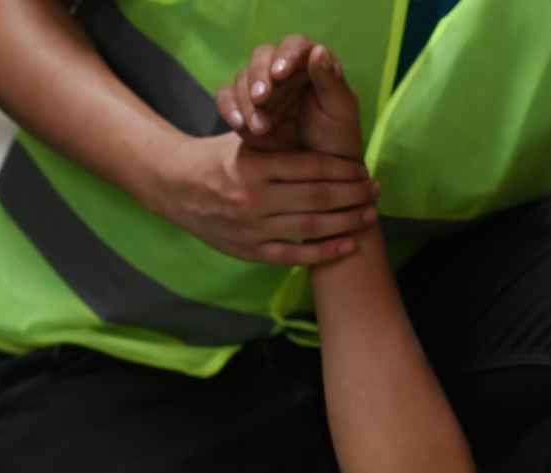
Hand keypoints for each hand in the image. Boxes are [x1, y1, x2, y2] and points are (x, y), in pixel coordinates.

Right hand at [155, 130, 377, 265]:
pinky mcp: (250, 250)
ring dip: (347, 221)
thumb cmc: (218, 158)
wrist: (174, 187)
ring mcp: (252, 227)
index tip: (362, 168)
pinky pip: (294, 255)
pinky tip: (348, 245)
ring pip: (311, 226)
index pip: (312, 167)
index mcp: (254, 165)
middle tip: (375, 189)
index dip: (344, 169)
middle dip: (353, 194)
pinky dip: (324, 252)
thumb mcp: (244, 141)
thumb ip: (281, 142)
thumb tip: (326, 138)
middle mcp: (254, 197)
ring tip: (369, 214)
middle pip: (318, 197)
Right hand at [217, 39, 363, 161]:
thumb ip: (331, 82)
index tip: (281, 73)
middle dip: (260, 76)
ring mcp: (262, 87)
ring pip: (243, 76)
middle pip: (262, 57)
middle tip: (262, 98)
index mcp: (311, 66)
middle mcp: (284, 71)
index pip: (295, 46)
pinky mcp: (244, 106)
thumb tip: (319, 49)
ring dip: (246, 99)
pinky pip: (227, 96)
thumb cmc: (337, 141)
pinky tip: (238, 125)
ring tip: (259, 128)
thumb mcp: (340, 114)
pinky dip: (228, 108)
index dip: (286, 55)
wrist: (318, 176)